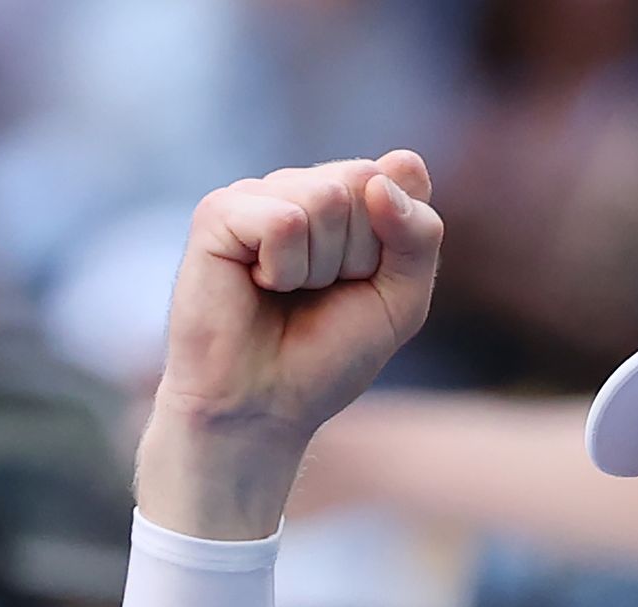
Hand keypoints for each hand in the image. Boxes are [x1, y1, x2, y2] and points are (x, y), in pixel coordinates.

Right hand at [139, 150, 442, 538]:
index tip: (361, 284)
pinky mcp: (218, 213)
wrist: (266, 406)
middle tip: (320, 293)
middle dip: (358, 255)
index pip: (398, 178)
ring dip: (321, 266)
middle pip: (363, 181)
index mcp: (344, 197)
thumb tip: (388, 169)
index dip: (394, 244)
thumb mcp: (402, 299)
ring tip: (287, 292)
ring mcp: (256, 195)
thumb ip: (419, 233)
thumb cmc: (328, 354)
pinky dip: (284, 268)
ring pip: (326, 198)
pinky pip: (283, 220)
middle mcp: (299, 186)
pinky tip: (259, 286)